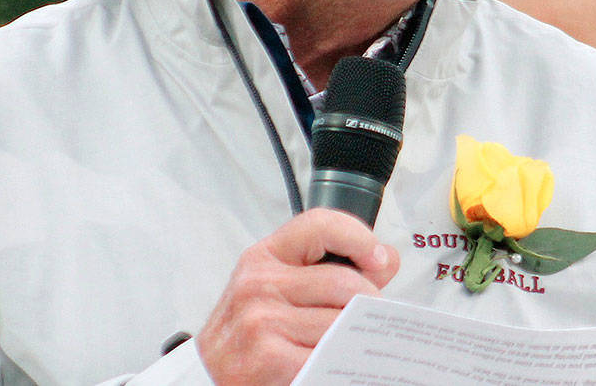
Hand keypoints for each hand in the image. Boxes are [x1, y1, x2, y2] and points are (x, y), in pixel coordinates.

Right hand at [195, 208, 399, 384]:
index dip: (358, 236)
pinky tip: (338, 362)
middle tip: (371, 318)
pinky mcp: (271, 357)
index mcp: (264, 257)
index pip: (319, 224)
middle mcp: (259, 283)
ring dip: (358, 336)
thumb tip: (386, 259)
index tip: (377, 257)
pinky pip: (329, 355)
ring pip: (342, 321)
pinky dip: (342, 362)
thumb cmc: (248, 333)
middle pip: (344, 282)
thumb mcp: (278, 289)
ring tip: (355, 341)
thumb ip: (328, 271)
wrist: (208, 377)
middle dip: (369, 303)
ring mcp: (263, 320)